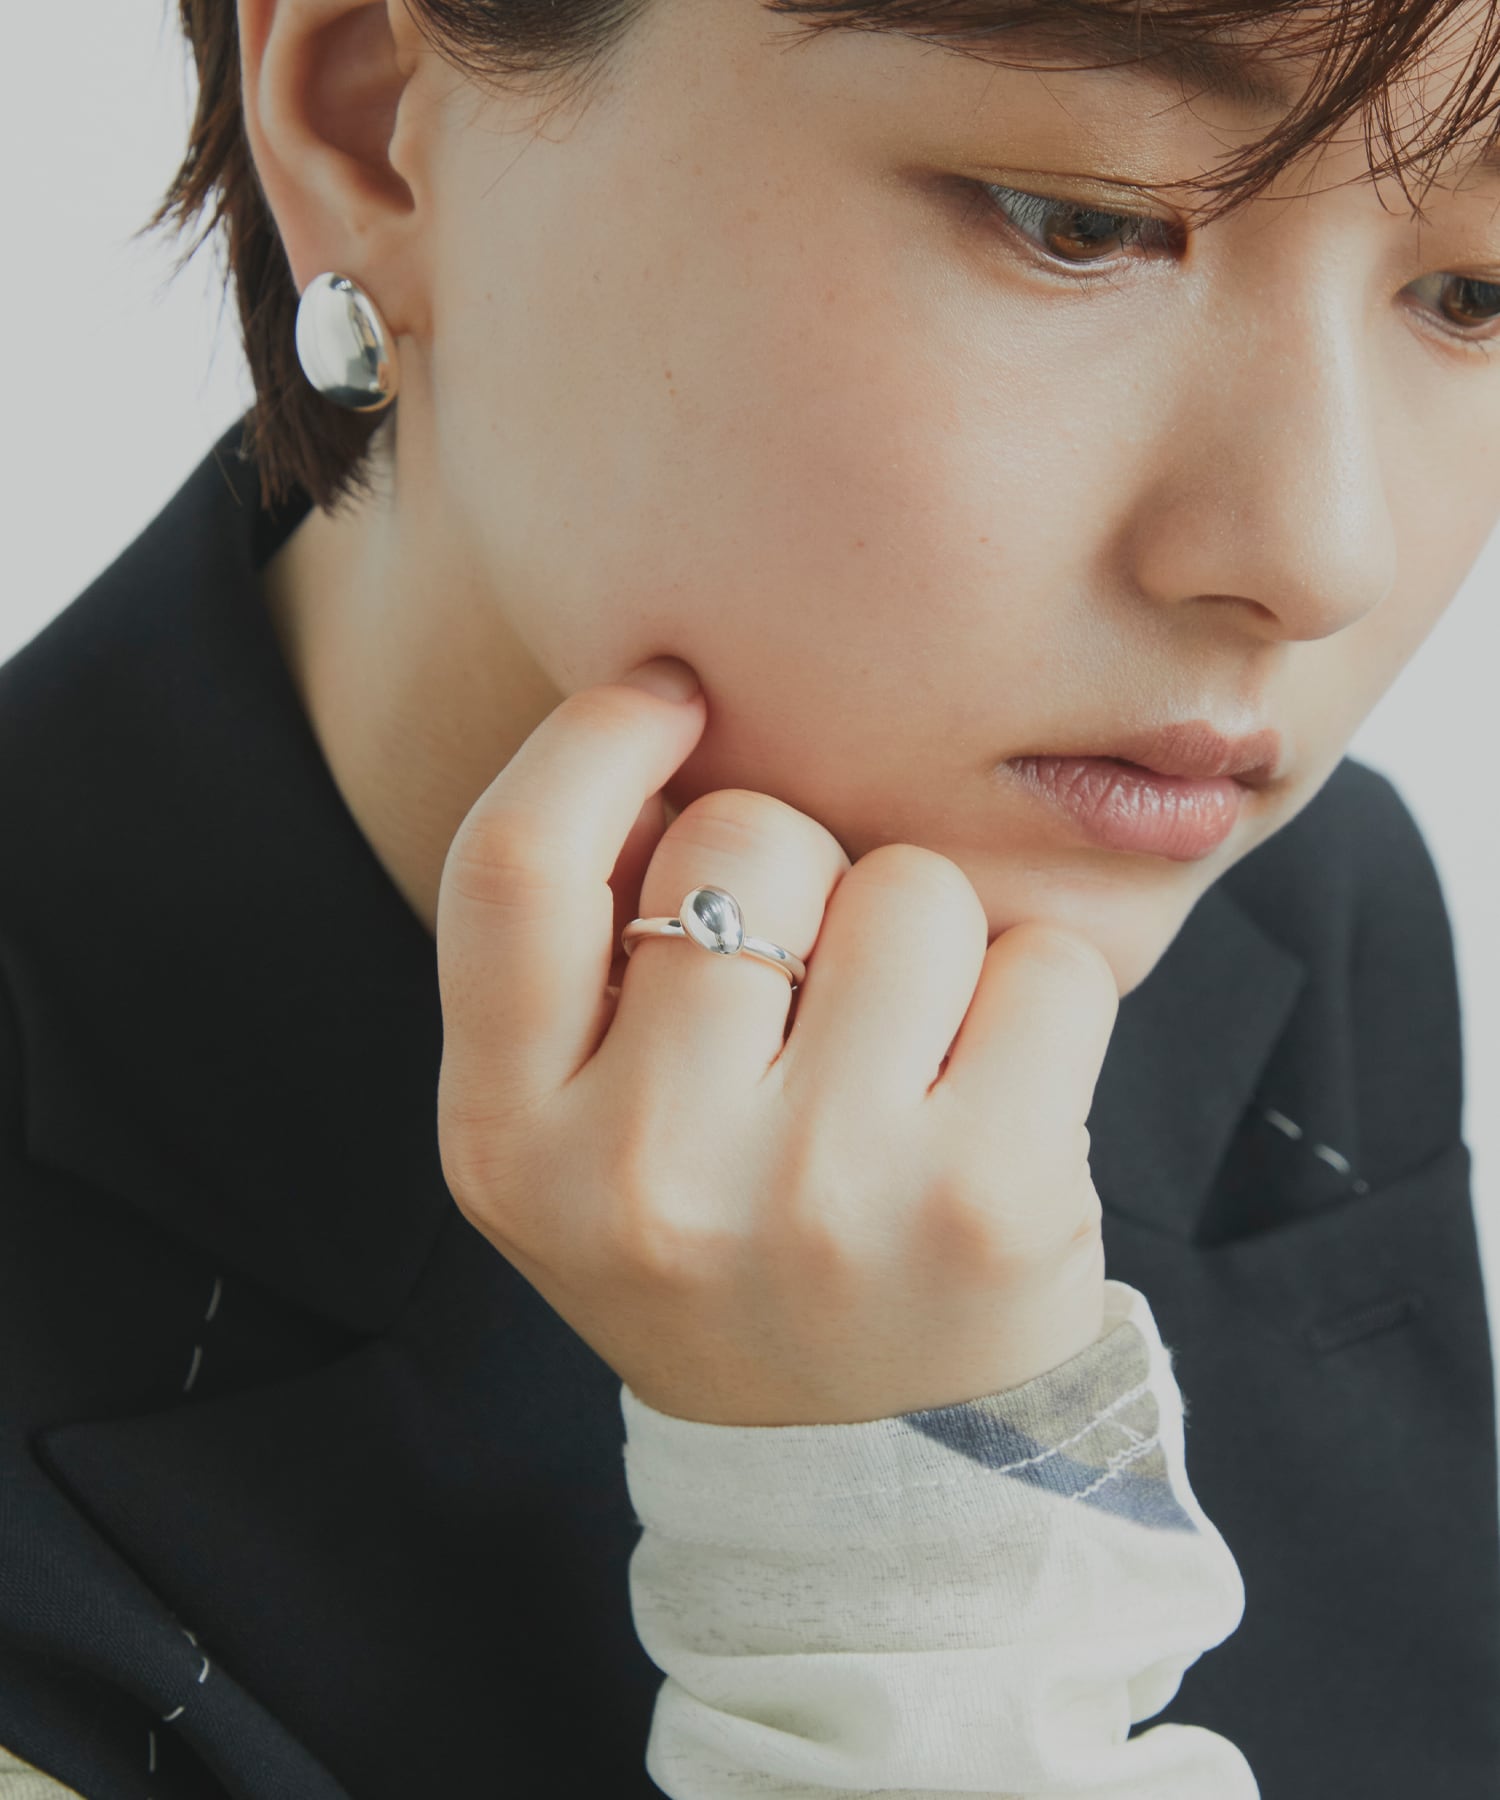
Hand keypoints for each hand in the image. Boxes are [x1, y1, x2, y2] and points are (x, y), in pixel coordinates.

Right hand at [434, 657, 1119, 1425]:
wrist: (862, 1468)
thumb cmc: (719, 1247)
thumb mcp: (572, 1138)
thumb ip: (576, 958)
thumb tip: (669, 728)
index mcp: (507, 1142)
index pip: (515, 865)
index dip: (598, 739)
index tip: (673, 694)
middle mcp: (645, 1174)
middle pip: (747, 840)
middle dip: (802, 866)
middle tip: (810, 989)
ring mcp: (821, 1195)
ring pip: (910, 887)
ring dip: (924, 936)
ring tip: (902, 1057)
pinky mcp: (987, 1204)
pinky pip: (1043, 965)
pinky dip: (1034, 997)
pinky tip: (992, 1092)